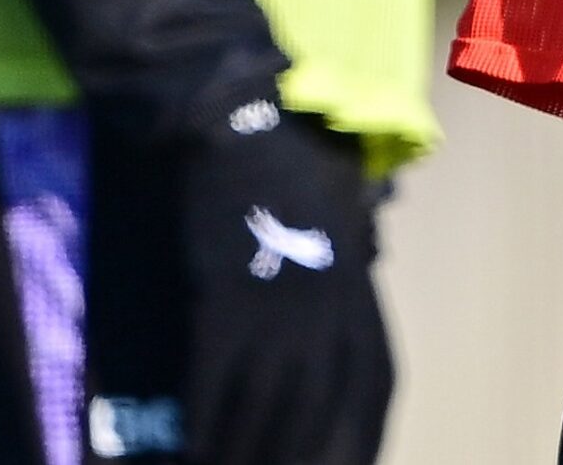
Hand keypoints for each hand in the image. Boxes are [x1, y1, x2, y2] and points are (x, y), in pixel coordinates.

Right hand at [181, 100, 389, 464]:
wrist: (240, 131)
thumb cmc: (293, 169)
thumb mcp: (346, 221)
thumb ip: (352, 275)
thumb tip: (350, 310)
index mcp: (359, 298)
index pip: (370, 395)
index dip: (357, 443)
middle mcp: (327, 320)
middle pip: (314, 422)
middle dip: (293, 460)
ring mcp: (276, 318)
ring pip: (264, 417)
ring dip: (244, 455)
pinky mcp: (224, 309)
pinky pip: (214, 389)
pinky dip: (205, 429)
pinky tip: (192, 454)